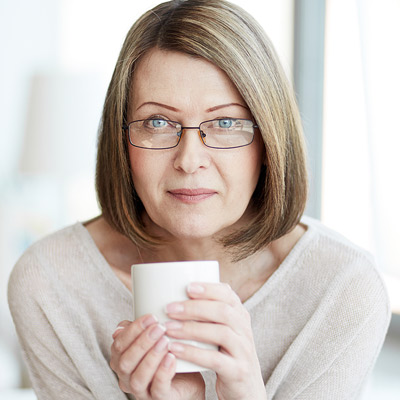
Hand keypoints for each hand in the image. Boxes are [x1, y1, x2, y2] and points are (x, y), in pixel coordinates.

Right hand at [110, 315, 204, 399]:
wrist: (189, 380)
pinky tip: (172, 357)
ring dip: (151, 357)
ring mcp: (142, 391)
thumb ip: (144, 328)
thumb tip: (129, 319)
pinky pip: (158, 389)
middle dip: (142, 342)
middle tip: (159, 327)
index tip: (151, 316)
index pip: (119, 344)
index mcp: (122, 359)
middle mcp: (127, 377)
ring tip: (165, 341)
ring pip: (138, 377)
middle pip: (125, 361)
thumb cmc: (169, 354)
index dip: (133, 330)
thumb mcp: (155, 337)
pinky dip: (163, 372)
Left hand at [165, 282, 266, 399]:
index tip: (187, 287)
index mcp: (241, 315)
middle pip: (223, 312)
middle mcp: (245, 330)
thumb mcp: (226, 329)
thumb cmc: (228, 353)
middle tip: (170, 308)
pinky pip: (215, 359)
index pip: (228, 295)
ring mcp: (243, 351)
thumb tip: (183, 287)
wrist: (248, 388)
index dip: (209, 289)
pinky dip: (193, 353)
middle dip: (194, 308)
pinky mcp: (237, 371)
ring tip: (168, 328)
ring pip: (220, 333)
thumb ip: (212, 312)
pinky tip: (175, 349)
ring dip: (191, 328)